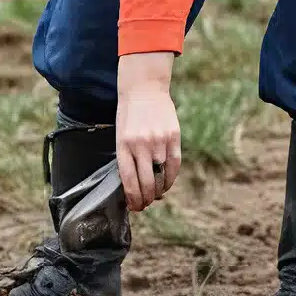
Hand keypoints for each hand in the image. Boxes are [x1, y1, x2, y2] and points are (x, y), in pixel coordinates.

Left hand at [116, 52, 181, 212]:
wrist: (144, 88)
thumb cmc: (129, 114)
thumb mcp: (120, 134)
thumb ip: (126, 157)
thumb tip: (134, 184)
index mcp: (123, 145)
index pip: (128, 179)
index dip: (132, 197)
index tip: (134, 206)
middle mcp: (141, 144)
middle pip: (145, 182)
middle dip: (145, 199)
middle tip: (145, 205)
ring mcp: (158, 140)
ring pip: (161, 175)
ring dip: (158, 190)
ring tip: (155, 195)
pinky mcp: (173, 136)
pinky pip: (174, 164)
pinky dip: (170, 178)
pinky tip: (166, 184)